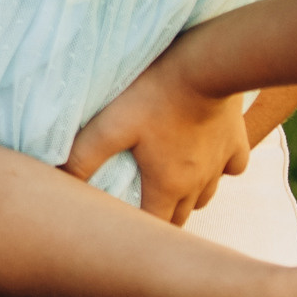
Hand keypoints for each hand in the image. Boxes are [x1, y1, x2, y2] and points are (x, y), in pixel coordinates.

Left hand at [67, 49, 253, 223]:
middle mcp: (198, 183)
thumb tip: (60, 181)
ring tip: (170, 187)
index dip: (137, 231)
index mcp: (167, 186)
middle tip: (140, 209)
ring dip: (188, 198)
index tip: (122, 226)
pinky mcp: (237, 142)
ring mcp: (221, 164)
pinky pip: (233, 168)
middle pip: (181, 217)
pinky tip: (207, 158)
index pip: (153, 228)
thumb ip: (83, 157)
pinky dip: (220, 170)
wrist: (207, 65)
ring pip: (206, 197)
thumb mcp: (110, 125)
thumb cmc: (156, 94)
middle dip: (161, 219)